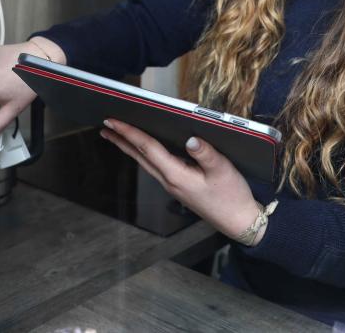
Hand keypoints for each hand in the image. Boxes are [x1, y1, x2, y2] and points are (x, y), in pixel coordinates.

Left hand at [100, 119, 260, 240]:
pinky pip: (155, 166)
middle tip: (105, 126)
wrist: (239, 221)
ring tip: (116, 136)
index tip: (112, 122)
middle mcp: (169, 180)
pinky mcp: (179, 186)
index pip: (147, 148)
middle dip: (121, 140)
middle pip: (139, 156)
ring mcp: (172, 184)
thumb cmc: (232, 196)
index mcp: (176, 175)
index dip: (129, 133)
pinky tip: (144, 150)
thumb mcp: (223, 171)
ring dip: (129, 147)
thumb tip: (191, 139)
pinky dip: (143, 154)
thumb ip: (206, 154)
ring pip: (145, 162)